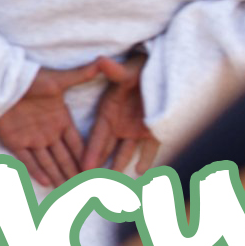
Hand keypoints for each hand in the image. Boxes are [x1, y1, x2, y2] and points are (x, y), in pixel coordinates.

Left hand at [0, 62, 100, 188]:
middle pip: (63, 157)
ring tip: (67, 191)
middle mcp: (48, 132)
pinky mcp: (14, 141)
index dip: (86, 157)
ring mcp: (31, 138)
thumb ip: (82, 75)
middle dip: (73, 172)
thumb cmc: (30, 78)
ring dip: (57, 175)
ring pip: (47, 162)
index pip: (76, 143)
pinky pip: (27, 160)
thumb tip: (104, 62)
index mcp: (61, 120)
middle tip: (85, 190)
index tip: (96, 171)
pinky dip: (35, 171)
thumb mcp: (58, 80)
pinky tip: (45, 183)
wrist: (1, 80)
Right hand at [84, 53, 159, 174]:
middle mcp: (118, 125)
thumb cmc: (139, 70)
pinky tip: (141, 170)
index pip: (97, 138)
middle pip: (106, 150)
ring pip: (125, 152)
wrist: (161, 70)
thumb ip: (114, 71)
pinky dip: (145, 159)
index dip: (90, 153)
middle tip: (90, 185)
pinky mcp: (151, 131)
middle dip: (98, 167)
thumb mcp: (126, 72)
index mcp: (107, 114)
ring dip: (119, 166)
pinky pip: (148, 149)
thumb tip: (101, 60)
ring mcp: (134, 130)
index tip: (84, 168)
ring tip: (113, 184)